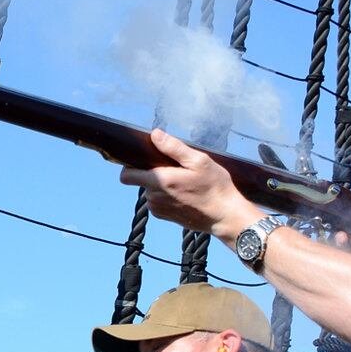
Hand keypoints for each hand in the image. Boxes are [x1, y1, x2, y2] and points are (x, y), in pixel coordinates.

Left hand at [119, 128, 262, 237]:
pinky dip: (165, 195)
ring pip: (149, 190)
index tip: (143, 159)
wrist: (224, 216)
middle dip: (152, 172)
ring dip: (160, 184)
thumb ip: (174, 148)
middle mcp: (154, 198)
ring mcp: (158, 209)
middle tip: (174, 168)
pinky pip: (157, 201)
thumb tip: (155, 134)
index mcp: (160, 182)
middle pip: (140, 180)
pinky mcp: (164, 216)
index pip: (126, 176)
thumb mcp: (199, 161)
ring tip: (182, 181)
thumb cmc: (215, 186)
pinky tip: (183, 193)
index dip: (130, 165)